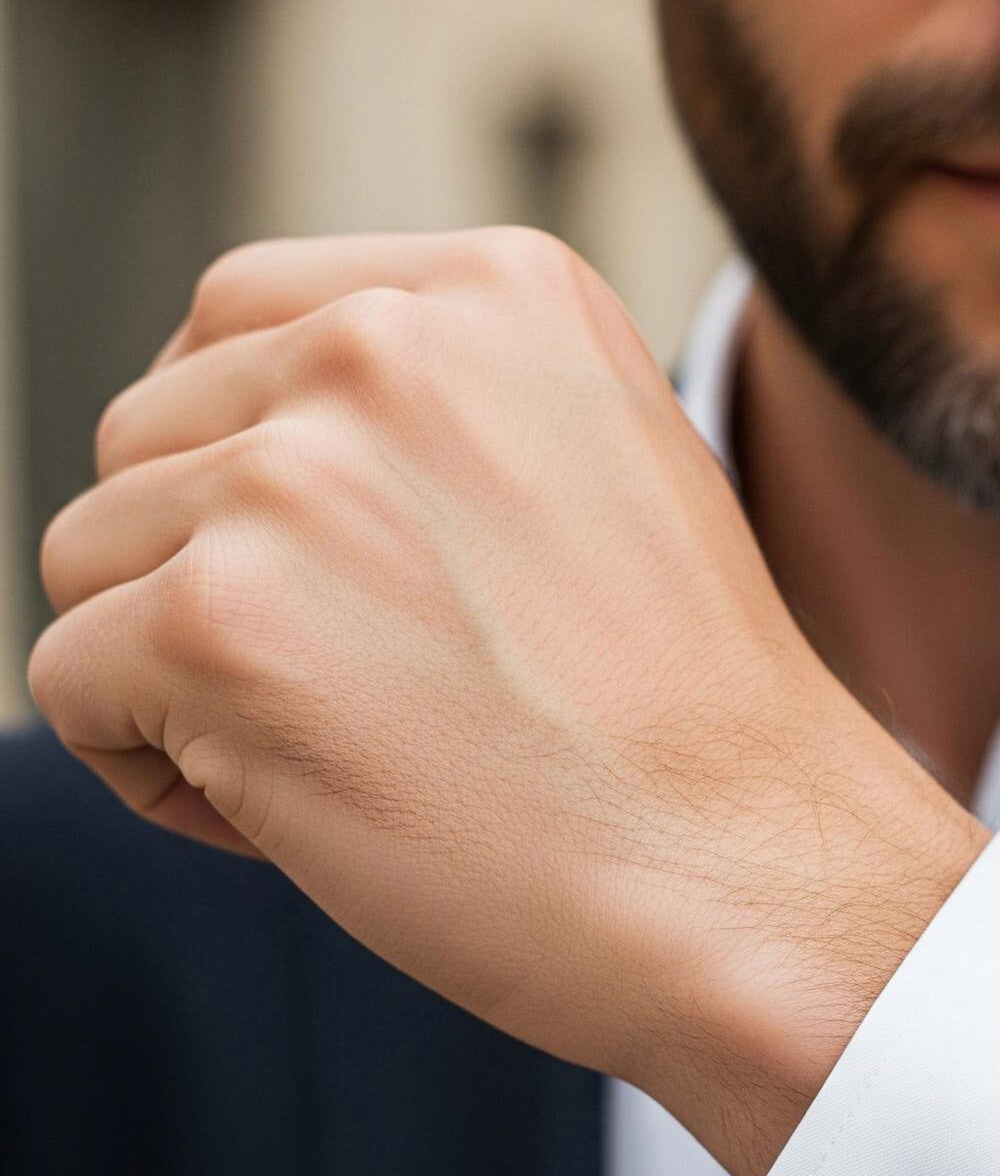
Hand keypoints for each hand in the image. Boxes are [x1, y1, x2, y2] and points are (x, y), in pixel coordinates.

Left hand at [31, 227, 987, 1175]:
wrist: (751, 887)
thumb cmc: (686, 734)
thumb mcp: (596, 483)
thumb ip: (434, 420)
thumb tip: (241, 449)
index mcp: (499, 288)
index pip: (239, 321)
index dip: (261, 472)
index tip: (364, 585)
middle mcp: (389, 344)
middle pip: (147, 440)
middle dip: (219, 575)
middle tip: (385, 693)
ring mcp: (298, 478)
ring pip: (92, 560)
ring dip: (185, 674)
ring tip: (362, 753)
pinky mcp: (222, 622)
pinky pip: (71, 683)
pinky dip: (158, 771)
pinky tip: (311, 812)